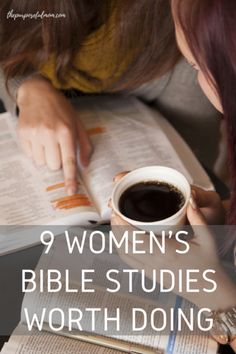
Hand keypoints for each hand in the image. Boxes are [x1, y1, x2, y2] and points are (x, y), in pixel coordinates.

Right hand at [17, 76, 91, 194]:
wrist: (37, 92)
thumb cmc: (61, 109)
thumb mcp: (77, 123)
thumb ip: (84, 145)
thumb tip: (85, 164)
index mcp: (66, 131)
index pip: (69, 161)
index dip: (70, 178)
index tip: (71, 191)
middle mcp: (50, 133)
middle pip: (54, 165)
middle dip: (57, 161)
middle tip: (57, 147)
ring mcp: (34, 134)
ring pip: (41, 162)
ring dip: (46, 157)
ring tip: (47, 141)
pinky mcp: (23, 134)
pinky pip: (30, 155)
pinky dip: (35, 151)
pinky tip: (38, 138)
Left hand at [110, 174, 234, 308]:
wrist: (208, 290)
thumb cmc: (208, 263)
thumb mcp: (207, 238)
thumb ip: (198, 218)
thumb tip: (190, 199)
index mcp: (166, 252)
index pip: (136, 238)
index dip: (123, 225)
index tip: (117, 211)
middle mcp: (154, 262)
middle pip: (125, 244)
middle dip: (116, 227)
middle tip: (114, 211)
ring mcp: (150, 270)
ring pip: (124, 254)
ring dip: (116, 238)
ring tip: (115, 222)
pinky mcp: (149, 275)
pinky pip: (129, 262)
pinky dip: (121, 249)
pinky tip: (121, 239)